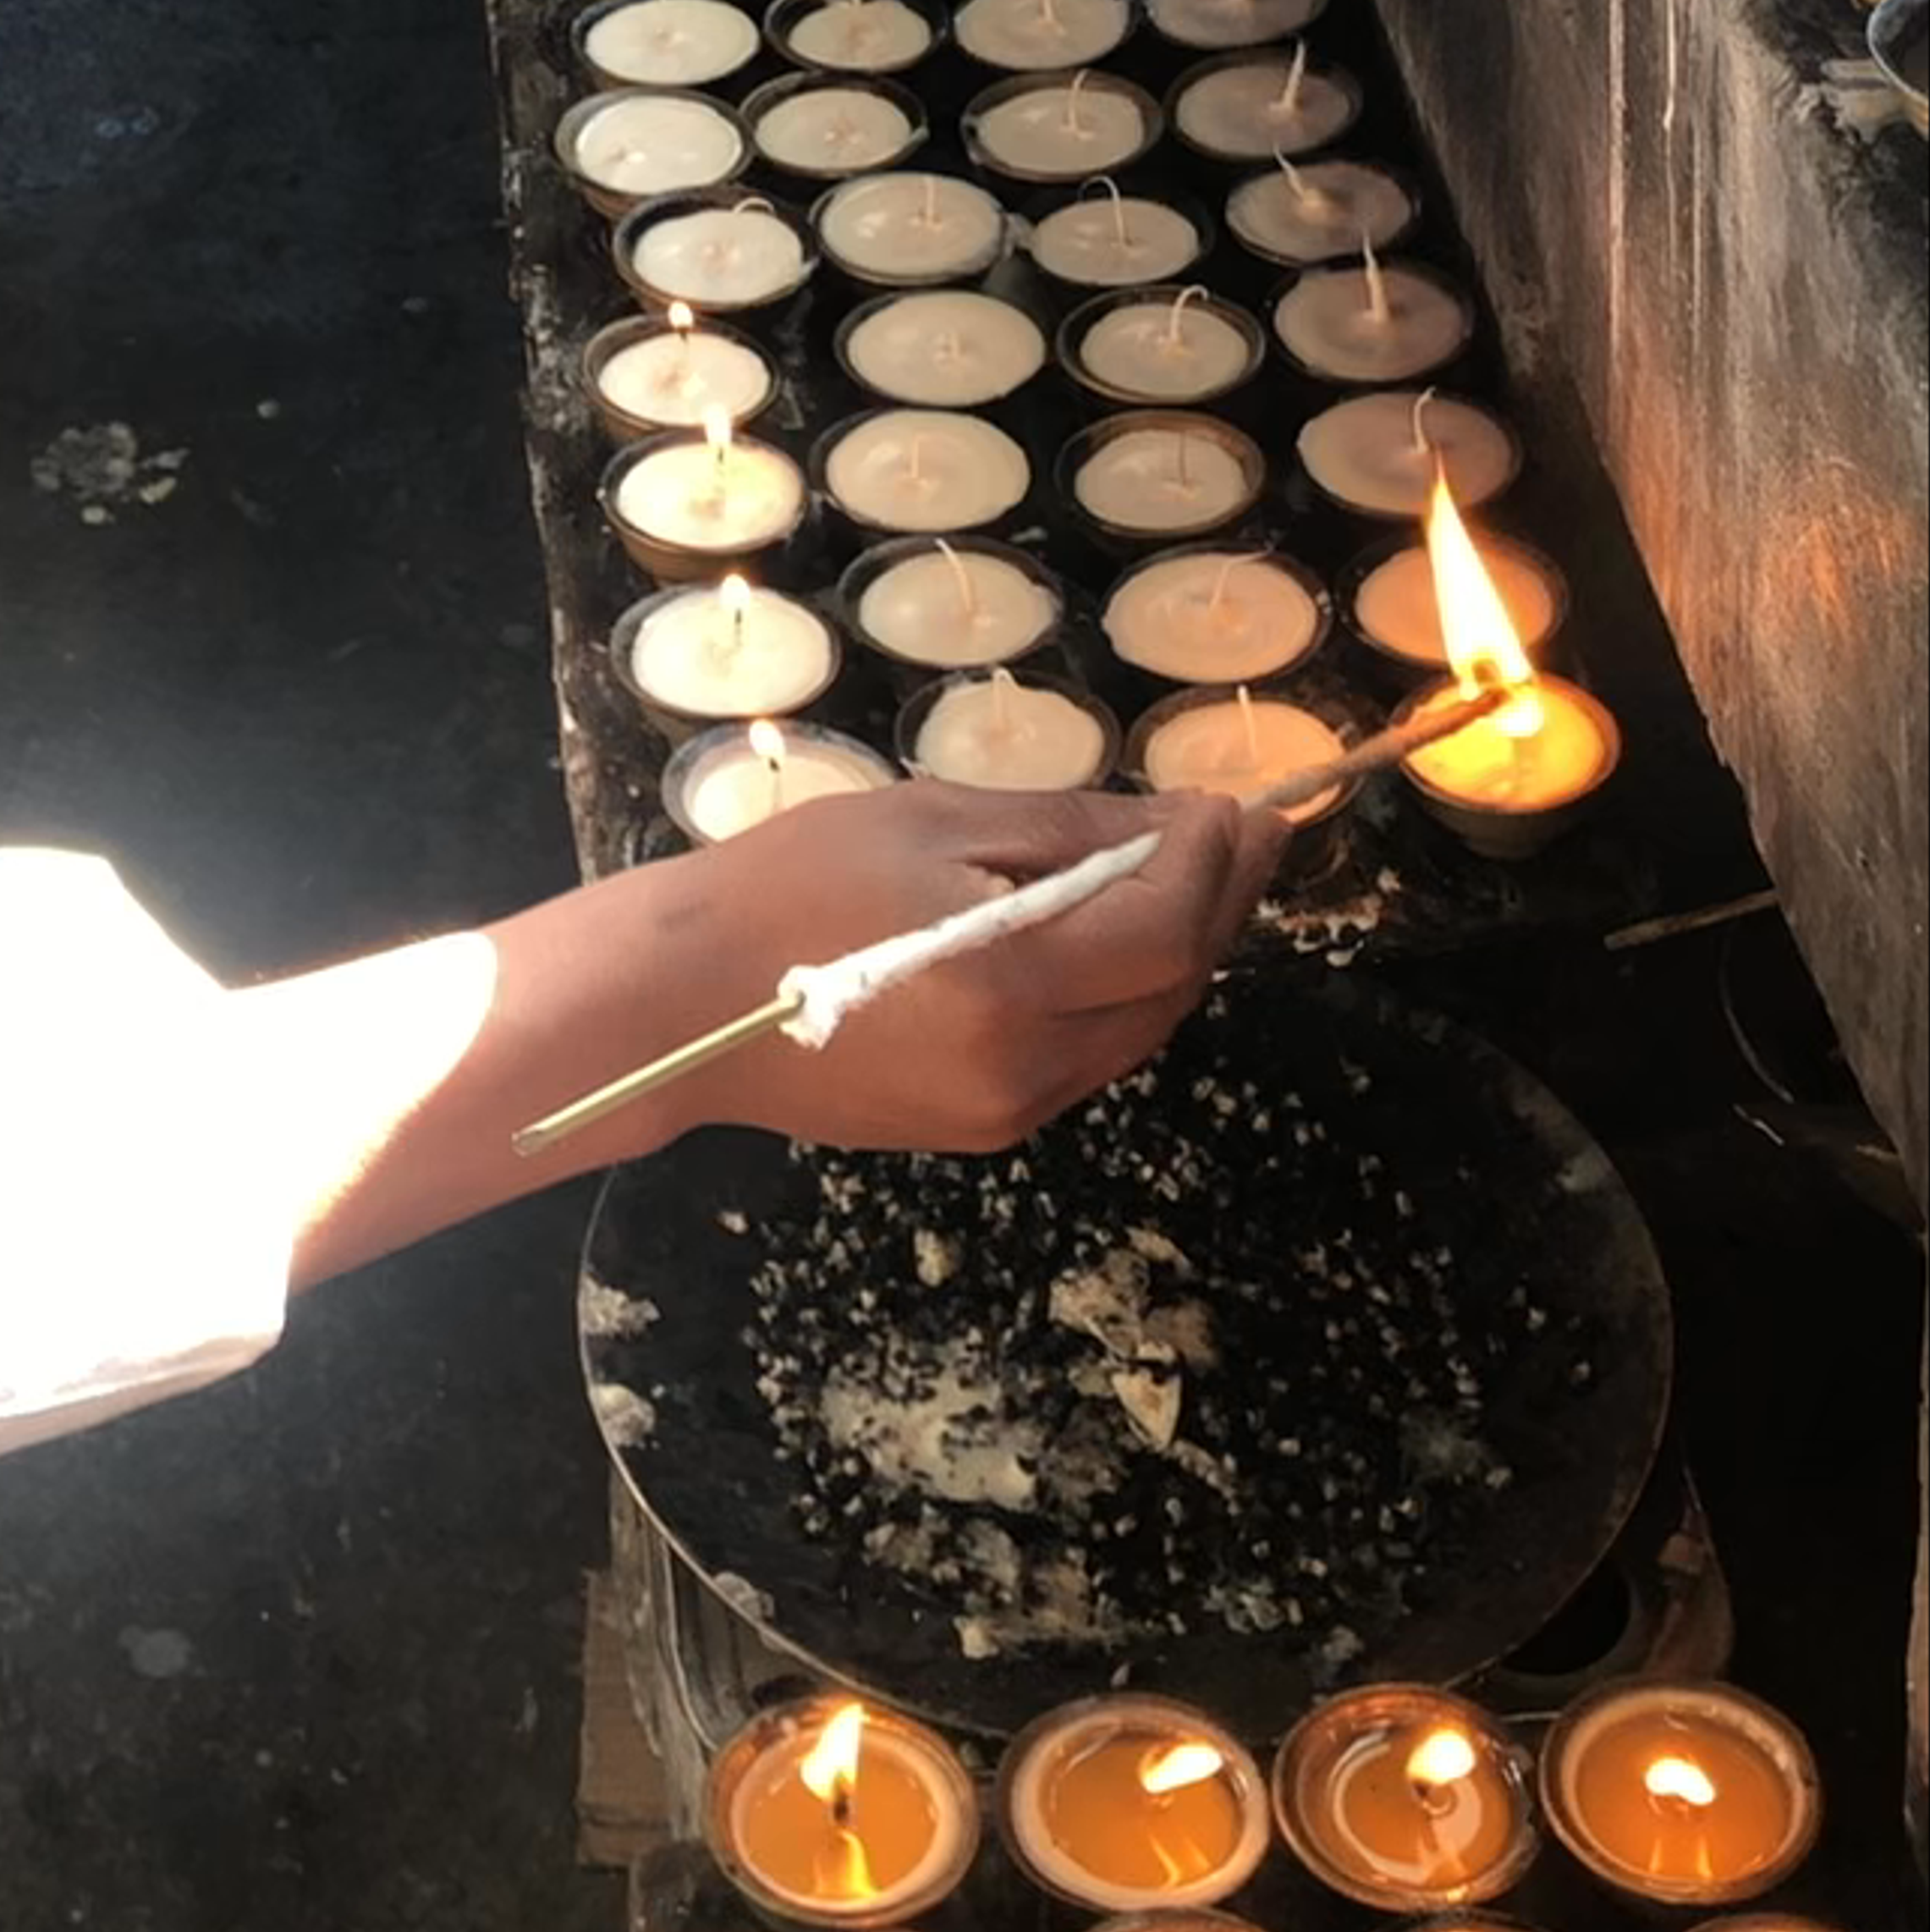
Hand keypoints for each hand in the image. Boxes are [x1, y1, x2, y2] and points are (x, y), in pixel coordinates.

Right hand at [682, 784, 1270, 1160]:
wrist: (683, 1005)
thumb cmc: (792, 887)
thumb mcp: (930, 821)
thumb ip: (1063, 830)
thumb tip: (1170, 824)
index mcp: (1008, 984)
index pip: (1164, 930)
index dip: (1213, 865)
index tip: (1235, 804)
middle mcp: (1025, 1068)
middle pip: (1170, 990)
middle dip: (1218, 906)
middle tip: (1247, 833)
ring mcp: (1007, 1111)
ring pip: (1137, 1031)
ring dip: (1178, 952)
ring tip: (1199, 875)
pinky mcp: (984, 1127)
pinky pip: (1088, 1058)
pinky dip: (1122, 994)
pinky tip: (1120, 937)